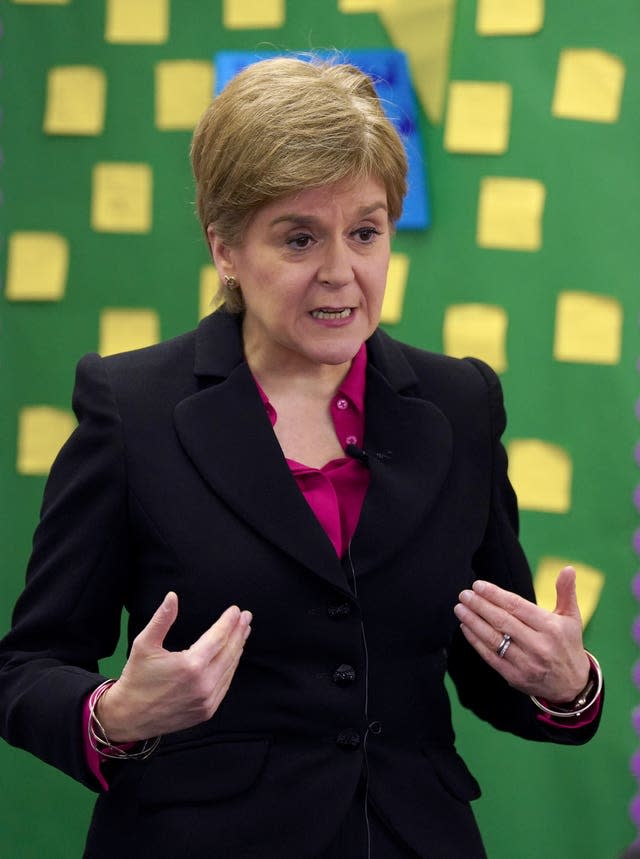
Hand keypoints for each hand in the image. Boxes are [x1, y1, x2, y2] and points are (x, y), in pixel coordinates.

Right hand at [96, 592, 251, 741]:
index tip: (236, 610)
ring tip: (242, 633)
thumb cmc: (136, 677)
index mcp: (191, 665)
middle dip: (239, 632)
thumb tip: (172, 596)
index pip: (219, 637)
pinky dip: (230, 668)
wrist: (129, 716)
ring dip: (237, 648)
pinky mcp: (207, 711)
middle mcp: (203, 684)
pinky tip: (232, 656)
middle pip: (229, 651)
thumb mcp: (144, 644)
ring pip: (229, 668)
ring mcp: (207, 700)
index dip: (229, 622)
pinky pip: (224, 684)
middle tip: (246, 617)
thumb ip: (162, 619)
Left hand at [453, 566, 589, 702]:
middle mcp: (539, 645)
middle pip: (502, 621)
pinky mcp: (515, 677)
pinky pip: (490, 656)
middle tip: (464, 594)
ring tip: (460, 608)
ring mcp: (526, 663)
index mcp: (551, 628)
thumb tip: (568, 568)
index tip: (478, 586)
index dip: (495, 595)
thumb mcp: (572, 618)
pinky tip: (466, 628)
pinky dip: (475, 641)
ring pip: (493, 638)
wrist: (572, 686)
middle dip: (479, 605)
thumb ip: (566, 592)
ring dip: (473, 622)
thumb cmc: (568, 645)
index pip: (517, 606)